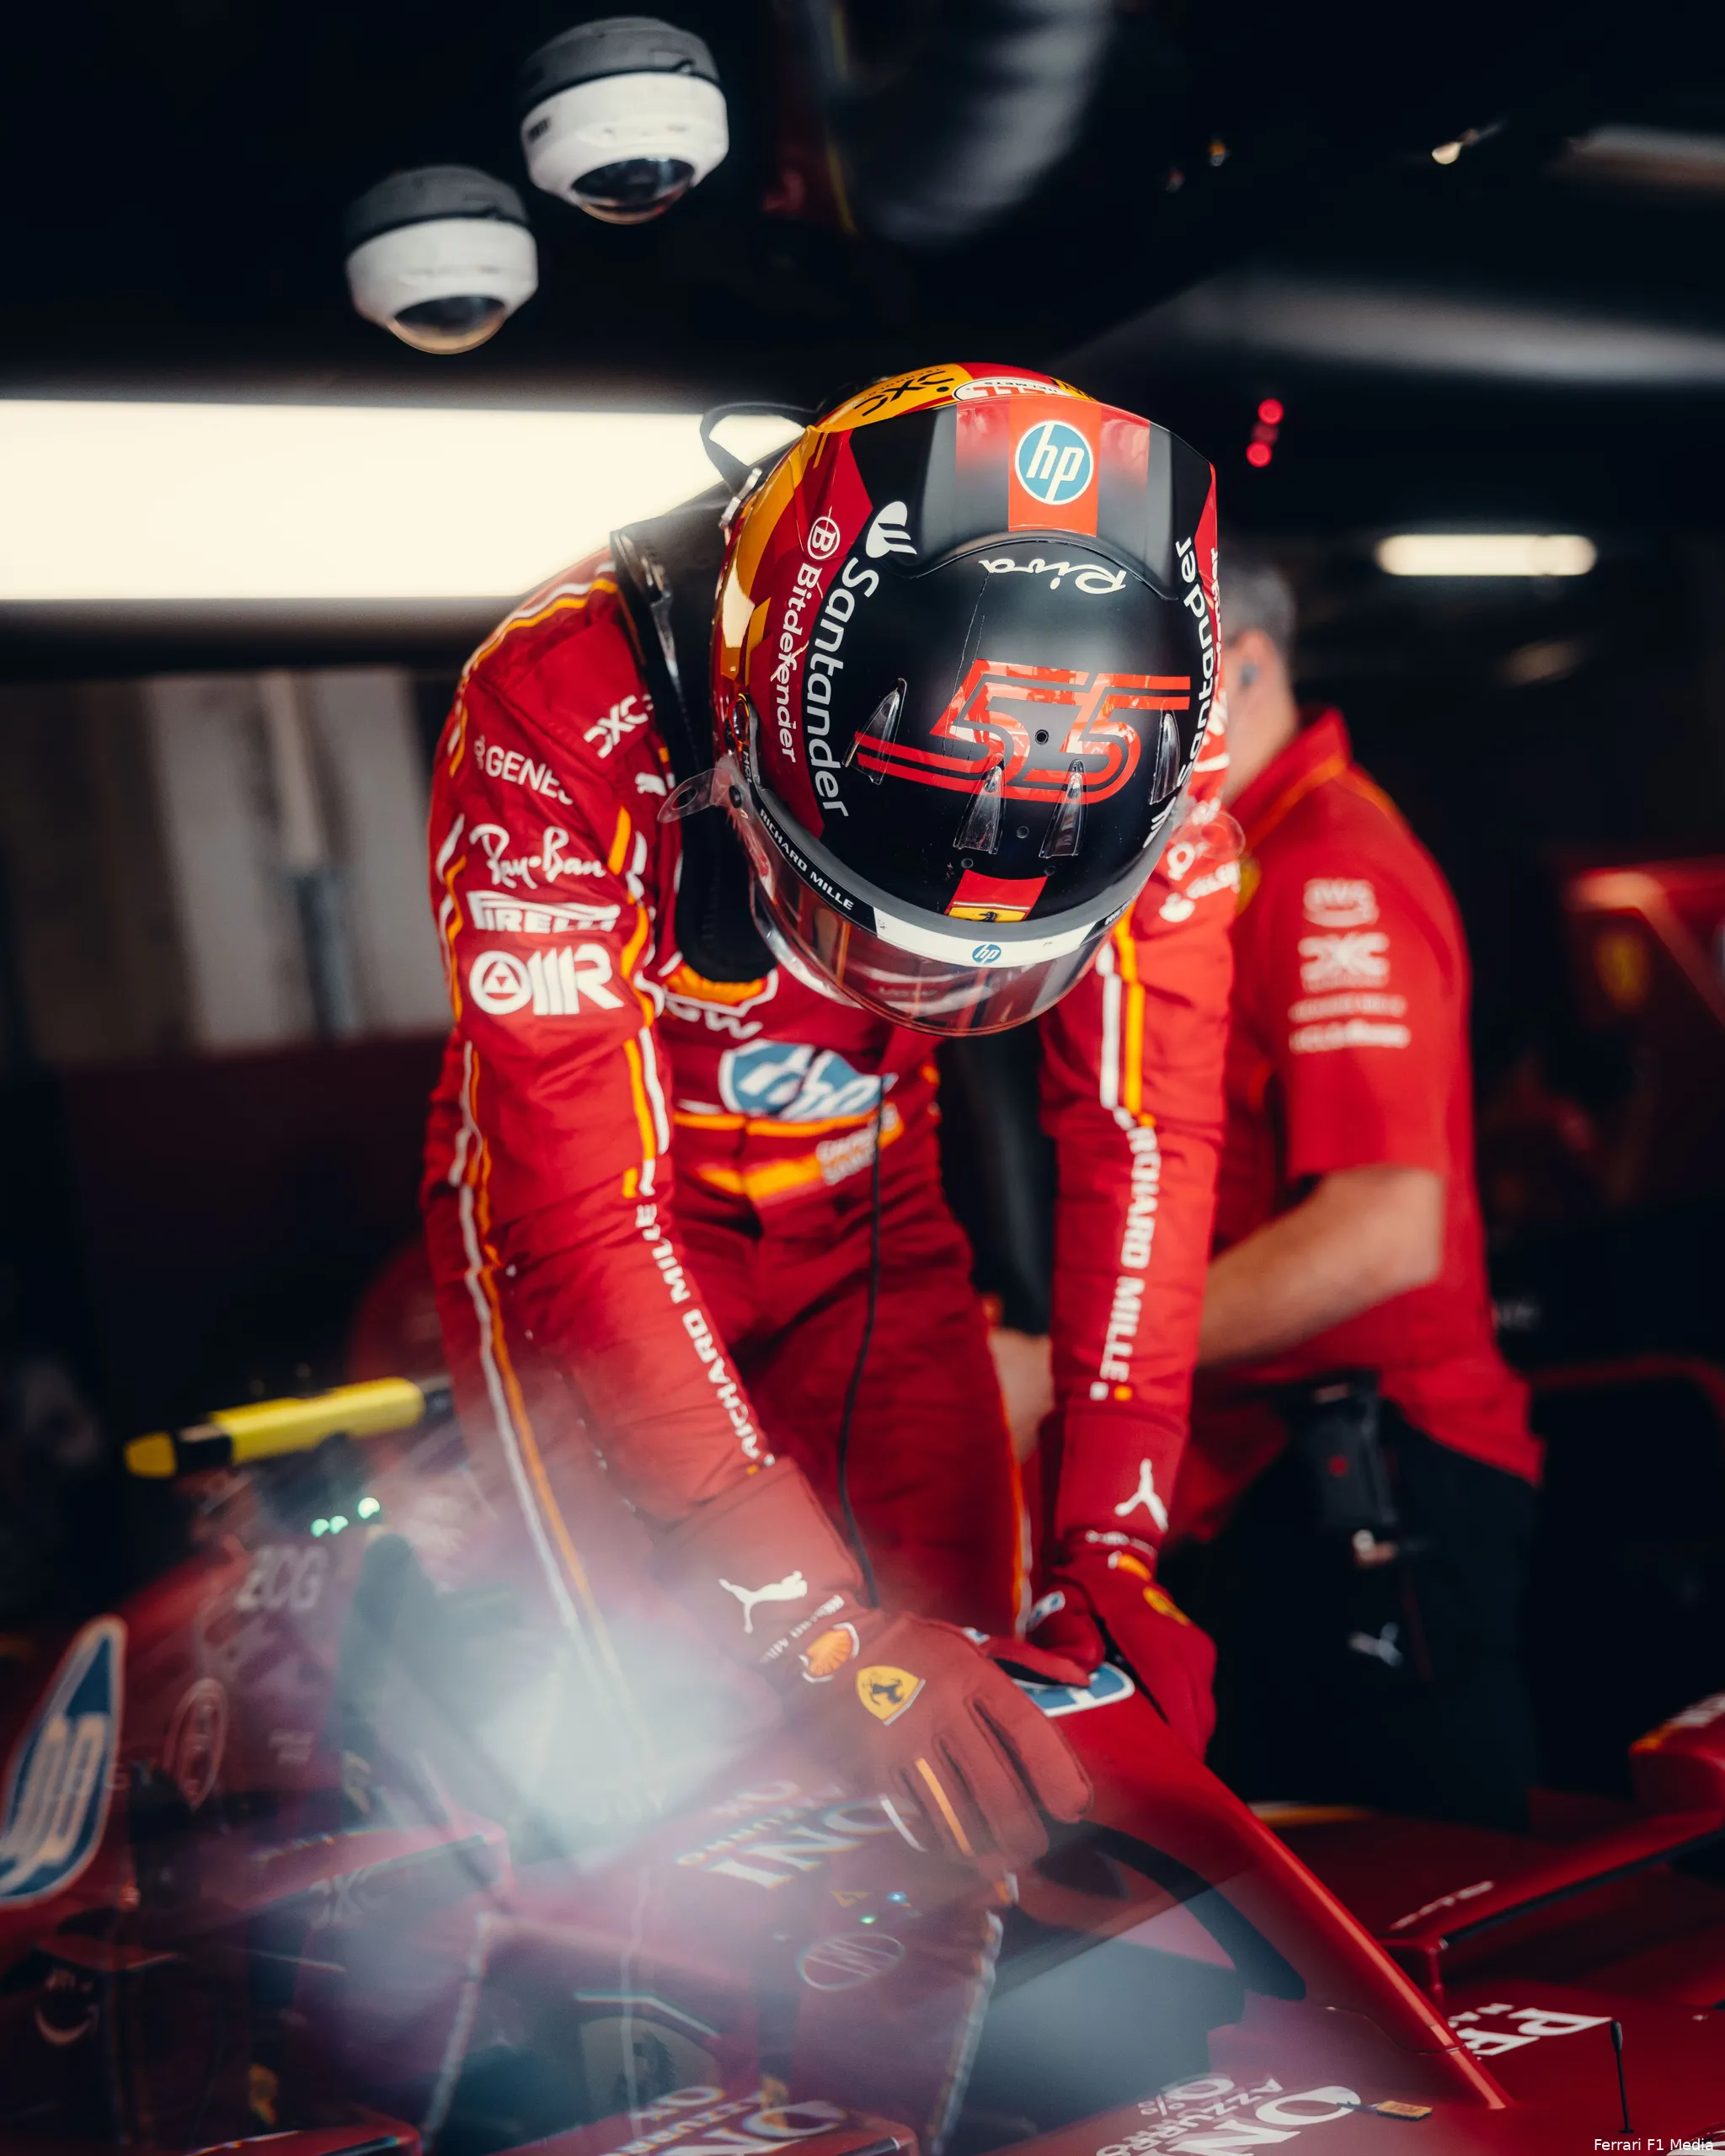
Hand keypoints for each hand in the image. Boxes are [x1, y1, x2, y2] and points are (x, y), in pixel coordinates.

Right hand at [655, 1460, 1090, 1872]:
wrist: (824, 1646)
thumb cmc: (908, 1647)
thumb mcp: (967, 1642)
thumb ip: (1026, 1662)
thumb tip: (1082, 1681)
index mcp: (970, 1674)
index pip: (1027, 1730)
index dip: (1058, 1774)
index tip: (1074, 1807)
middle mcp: (941, 1710)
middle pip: (996, 1785)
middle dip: (1023, 1829)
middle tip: (1033, 1851)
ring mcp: (903, 1744)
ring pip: (956, 1813)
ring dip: (984, 1847)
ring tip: (1000, 1865)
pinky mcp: (870, 1771)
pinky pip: (913, 1818)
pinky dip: (937, 1839)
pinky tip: (951, 1851)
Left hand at [1001, 1534, 1215, 1756]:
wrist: (1111, 1558)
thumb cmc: (1082, 1591)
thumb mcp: (1063, 1607)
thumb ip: (1069, 1635)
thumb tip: (1084, 1667)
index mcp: (1150, 1632)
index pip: (1175, 1690)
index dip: (1179, 1736)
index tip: (1173, 1775)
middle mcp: (1184, 1643)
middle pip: (1197, 1712)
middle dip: (1183, 1752)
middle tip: (1158, 1790)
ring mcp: (1197, 1649)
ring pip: (1203, 1710)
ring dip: (1187, 1739)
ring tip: (1160, 1772)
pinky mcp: (1201, 1655)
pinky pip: (1201, 1700)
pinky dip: (1187, 1722)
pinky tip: (1163, 1741)